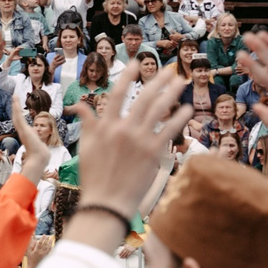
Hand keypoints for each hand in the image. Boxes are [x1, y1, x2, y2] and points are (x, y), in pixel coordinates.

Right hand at [67, 61, 192, 236]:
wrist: (107, 203)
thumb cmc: (94, 177)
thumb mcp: (85, 147)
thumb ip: (87, 123)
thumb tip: (79, 106)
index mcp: (105, 126)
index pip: (116, 94)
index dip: (127, 76)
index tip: (137, 63)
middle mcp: (122, 129)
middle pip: (143, 97)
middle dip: (157, 81)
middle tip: (169, 70)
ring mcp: (139, 141)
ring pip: (158, 110)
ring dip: (172, 94)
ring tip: (181, 82)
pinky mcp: (153, 154)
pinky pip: (169, 131)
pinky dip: (179, 119)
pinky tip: (187, 109)